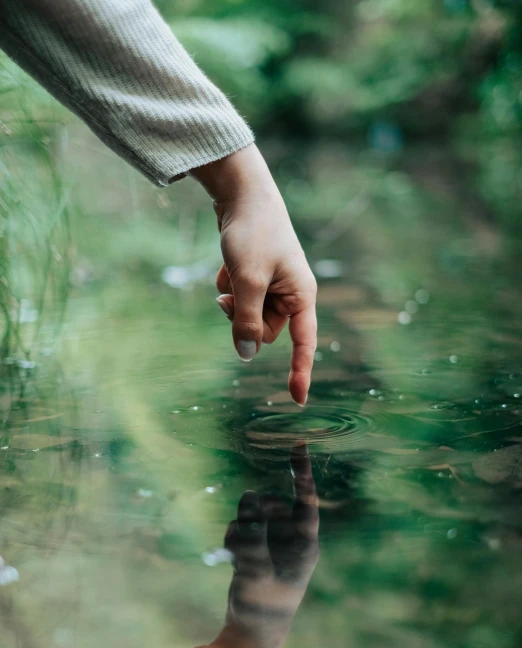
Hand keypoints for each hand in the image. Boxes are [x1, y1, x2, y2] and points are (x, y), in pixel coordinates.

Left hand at [190, 145, 316, 405]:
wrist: (241, 194)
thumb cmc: (252, 234)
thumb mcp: (247, 281)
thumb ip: (246, 321)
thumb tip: (246, 355)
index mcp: (301, 295)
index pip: (304, 343)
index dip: (301, 371)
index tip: (297, 400)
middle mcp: (291, 293)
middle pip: (265, 331)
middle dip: (243, 319)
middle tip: (230, 298)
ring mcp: (273, 285)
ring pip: (248, 316)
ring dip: (233, 303)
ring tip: (229, 274)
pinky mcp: (256, 277)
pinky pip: (239, 299)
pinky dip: (229, 286)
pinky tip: (228, 263)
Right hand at [213, 444, 319, 647]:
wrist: (250, 638)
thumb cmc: (261, 608)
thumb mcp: (254, 568)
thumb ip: (251, 531)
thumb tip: (247, 493)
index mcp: (305, 545)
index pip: (306, 500)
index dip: (302, 472)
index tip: (299, 444)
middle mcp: (294, 542)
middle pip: (272, 506)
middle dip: (251, 514)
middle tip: (239, 537)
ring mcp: (277, 546)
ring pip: (254, 517)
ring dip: (240, 527)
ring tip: (234, 554)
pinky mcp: (261, 552)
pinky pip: (246, 529)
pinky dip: (235, 537)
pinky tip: (228, 557)